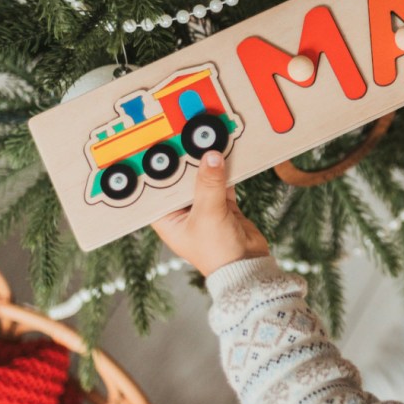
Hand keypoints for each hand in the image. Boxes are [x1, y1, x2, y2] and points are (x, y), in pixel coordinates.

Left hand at [151, 152, 268, 276]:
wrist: (247, 265)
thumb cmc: (216, 252)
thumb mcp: (208, 214)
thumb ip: (209, 184)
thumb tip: (211, 156)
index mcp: (167, 218)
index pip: (157, 189)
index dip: (158, 169)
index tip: (161, 147)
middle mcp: (181, 211)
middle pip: (181, 179)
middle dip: (187, 162)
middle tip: (188, 138)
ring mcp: (203, 206)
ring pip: (202, 178)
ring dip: (207, 164)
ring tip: (208, 140)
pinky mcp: (222, 204)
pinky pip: (221, 181)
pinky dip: (225, 169)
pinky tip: (226, 154)